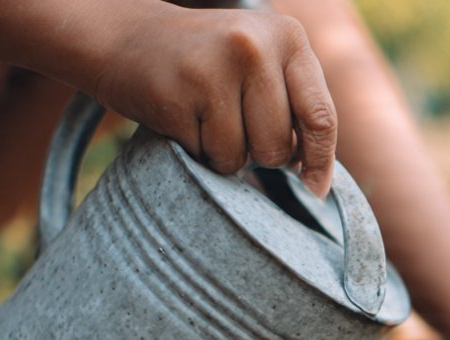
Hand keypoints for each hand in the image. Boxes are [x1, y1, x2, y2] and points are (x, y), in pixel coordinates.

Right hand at [87, 4, 335, 194]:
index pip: (320, 116)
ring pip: (239, 157)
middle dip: (259, 155)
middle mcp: (253, 46)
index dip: (320, 163)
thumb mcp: (262, 62)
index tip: (314, 192)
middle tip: (234, 126)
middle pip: (277, 147)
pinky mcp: (175, 95)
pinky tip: (183, 116)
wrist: (128, 37)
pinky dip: (194, 150)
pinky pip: (202, 155)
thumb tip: (318, 181)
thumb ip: (296, 105)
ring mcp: (212, 68)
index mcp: (287, 37)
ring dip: (223, 154)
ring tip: (206, 117)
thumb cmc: (209, 62)